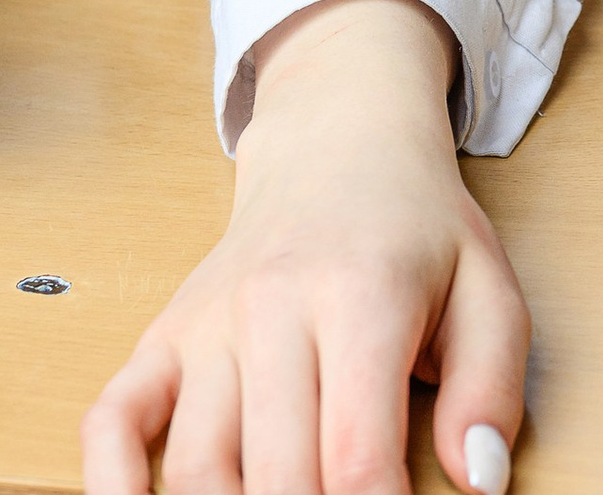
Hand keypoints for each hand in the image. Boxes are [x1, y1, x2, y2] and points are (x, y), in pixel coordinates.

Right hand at [82, 0, 527, 494]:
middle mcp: (273, 307)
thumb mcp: (488, 288)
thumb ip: (491, 387)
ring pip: (197, 468)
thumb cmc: (417, 229)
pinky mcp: (162, 337)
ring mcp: (208, 323)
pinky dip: (111, 484)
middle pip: (277, 475)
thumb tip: (479, 483)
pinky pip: (111, 421)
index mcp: (363, 295)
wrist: (341, 142)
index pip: (357, 455)